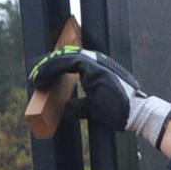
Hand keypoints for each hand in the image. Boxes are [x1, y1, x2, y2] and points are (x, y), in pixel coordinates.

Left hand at [27, 47, 170, 145]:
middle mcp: (97, 61)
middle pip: (66, 55)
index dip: (54, 66)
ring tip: (35, 77)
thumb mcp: (92, 107)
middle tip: (35, 75)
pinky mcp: (94, 68)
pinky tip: (41, 77)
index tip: (41, 77)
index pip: (71, 61)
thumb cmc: (119, 111)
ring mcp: (97, 62)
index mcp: (98, 68)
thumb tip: (64, 109)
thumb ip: (78, 105)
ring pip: (64, 56)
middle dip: (47, 64)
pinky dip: (51, 68)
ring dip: (46, 66)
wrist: (135, 114)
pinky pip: (67, 62)